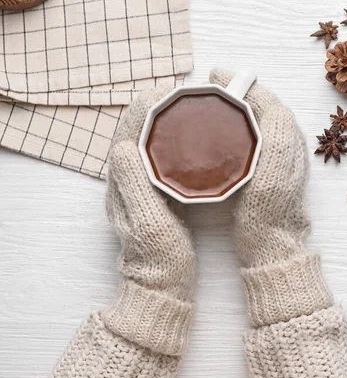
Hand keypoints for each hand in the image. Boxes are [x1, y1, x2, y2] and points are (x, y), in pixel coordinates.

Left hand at [104, 87, 195, 353]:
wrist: (160, 289)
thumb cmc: (156, 258)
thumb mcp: (148, 222)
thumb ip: (134, 185)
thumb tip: (125, 146)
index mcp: (123, 183)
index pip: (128, 131)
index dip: (145, 106)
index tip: (169, 88)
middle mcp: (126, 180)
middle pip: (136, 131)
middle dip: (155, 106)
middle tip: (182, 92)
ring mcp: (139, 187)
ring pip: (148, 141)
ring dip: (163, 120)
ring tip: (187, 106)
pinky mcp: (152, 194)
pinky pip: (159, 155)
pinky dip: (171, 139)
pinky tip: (191, 138)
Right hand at [210, 69, 331, 326]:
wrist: (273, 243)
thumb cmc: (270, 206)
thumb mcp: (274, 164)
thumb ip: (275, 127)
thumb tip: (259, 98)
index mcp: (287, 136)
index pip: (264, 97)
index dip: (240, 83)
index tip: (215, 75)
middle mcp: (286, 142)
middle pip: (261, 104)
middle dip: (237, 90)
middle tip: (211, 85)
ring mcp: (278, 156)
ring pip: (256, 119)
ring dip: (237, 106)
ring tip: (212, 102)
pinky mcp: (268, 169)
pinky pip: (253, 136)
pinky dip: (237, 125)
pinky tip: (219, 131)